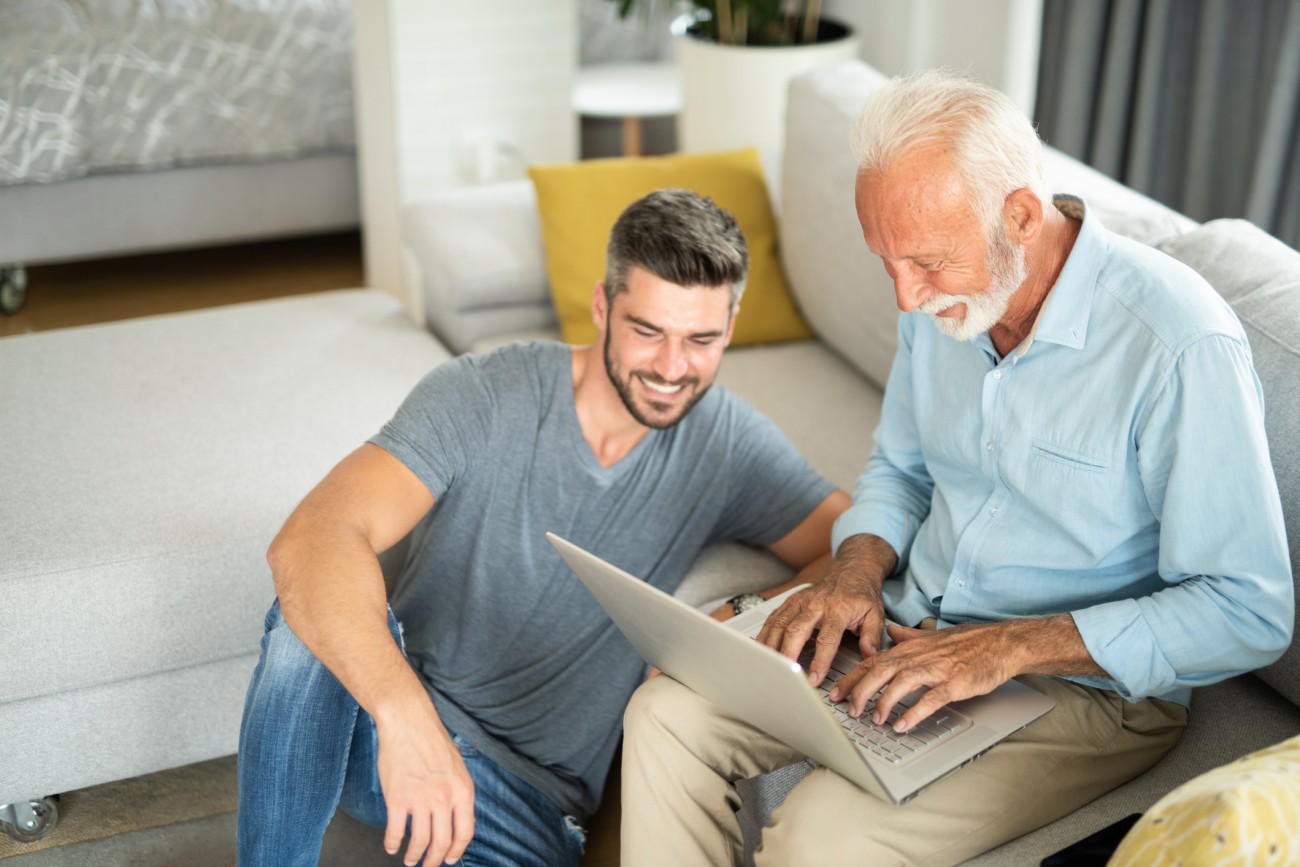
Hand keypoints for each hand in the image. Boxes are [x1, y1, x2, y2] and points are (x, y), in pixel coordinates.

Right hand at [373, 702, 475, 865]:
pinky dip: (392, 844)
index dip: (456, 851)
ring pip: (419, 842)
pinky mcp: (397, 799)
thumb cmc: (433, 739)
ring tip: (410, 861)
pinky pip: (395, 831)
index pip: (465, 833)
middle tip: (428, 865)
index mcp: (462, 790)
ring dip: (414, 856)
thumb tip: (455, 817)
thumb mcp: (457, 766)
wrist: (408, 722)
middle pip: (441, 842)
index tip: (449, 858)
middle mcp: (444, 799)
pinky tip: (391, 847)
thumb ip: (457, 792)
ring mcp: (420, 800)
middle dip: (434, 860)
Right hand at [756, 536, 891, 687]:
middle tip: (787, 675)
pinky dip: (766, 633)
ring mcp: (800, 601)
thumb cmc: (861, 595)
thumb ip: (872, 637)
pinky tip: (762, 648)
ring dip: (773, 645)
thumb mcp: (875, 615)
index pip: (827, 639)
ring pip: (780, 624)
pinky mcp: (791, 601)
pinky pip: (774, 617)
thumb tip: (869, 657)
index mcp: (838, 609)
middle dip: (789, 654)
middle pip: (796, 631)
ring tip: (769, 665)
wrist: (851, 571)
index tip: (815, 679)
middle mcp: (816, 604)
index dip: (820, 661)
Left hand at [829, 621, 1016, 733]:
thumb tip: (890, 631)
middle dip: (859, 691)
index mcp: (910, 649)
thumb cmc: (968, 642)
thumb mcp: (932, 636)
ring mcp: (937, 669)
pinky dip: (915, 712)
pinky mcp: (955, 682)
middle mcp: (919, 656)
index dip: (851, 678)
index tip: (836, 693)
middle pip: (880, 671)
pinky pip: (931, 698)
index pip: (872, 662)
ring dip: (884, 702)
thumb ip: (908, 636)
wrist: (1001, 643)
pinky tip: (903, 724)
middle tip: (849, 710)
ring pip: (901, 683)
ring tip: (874, 719)